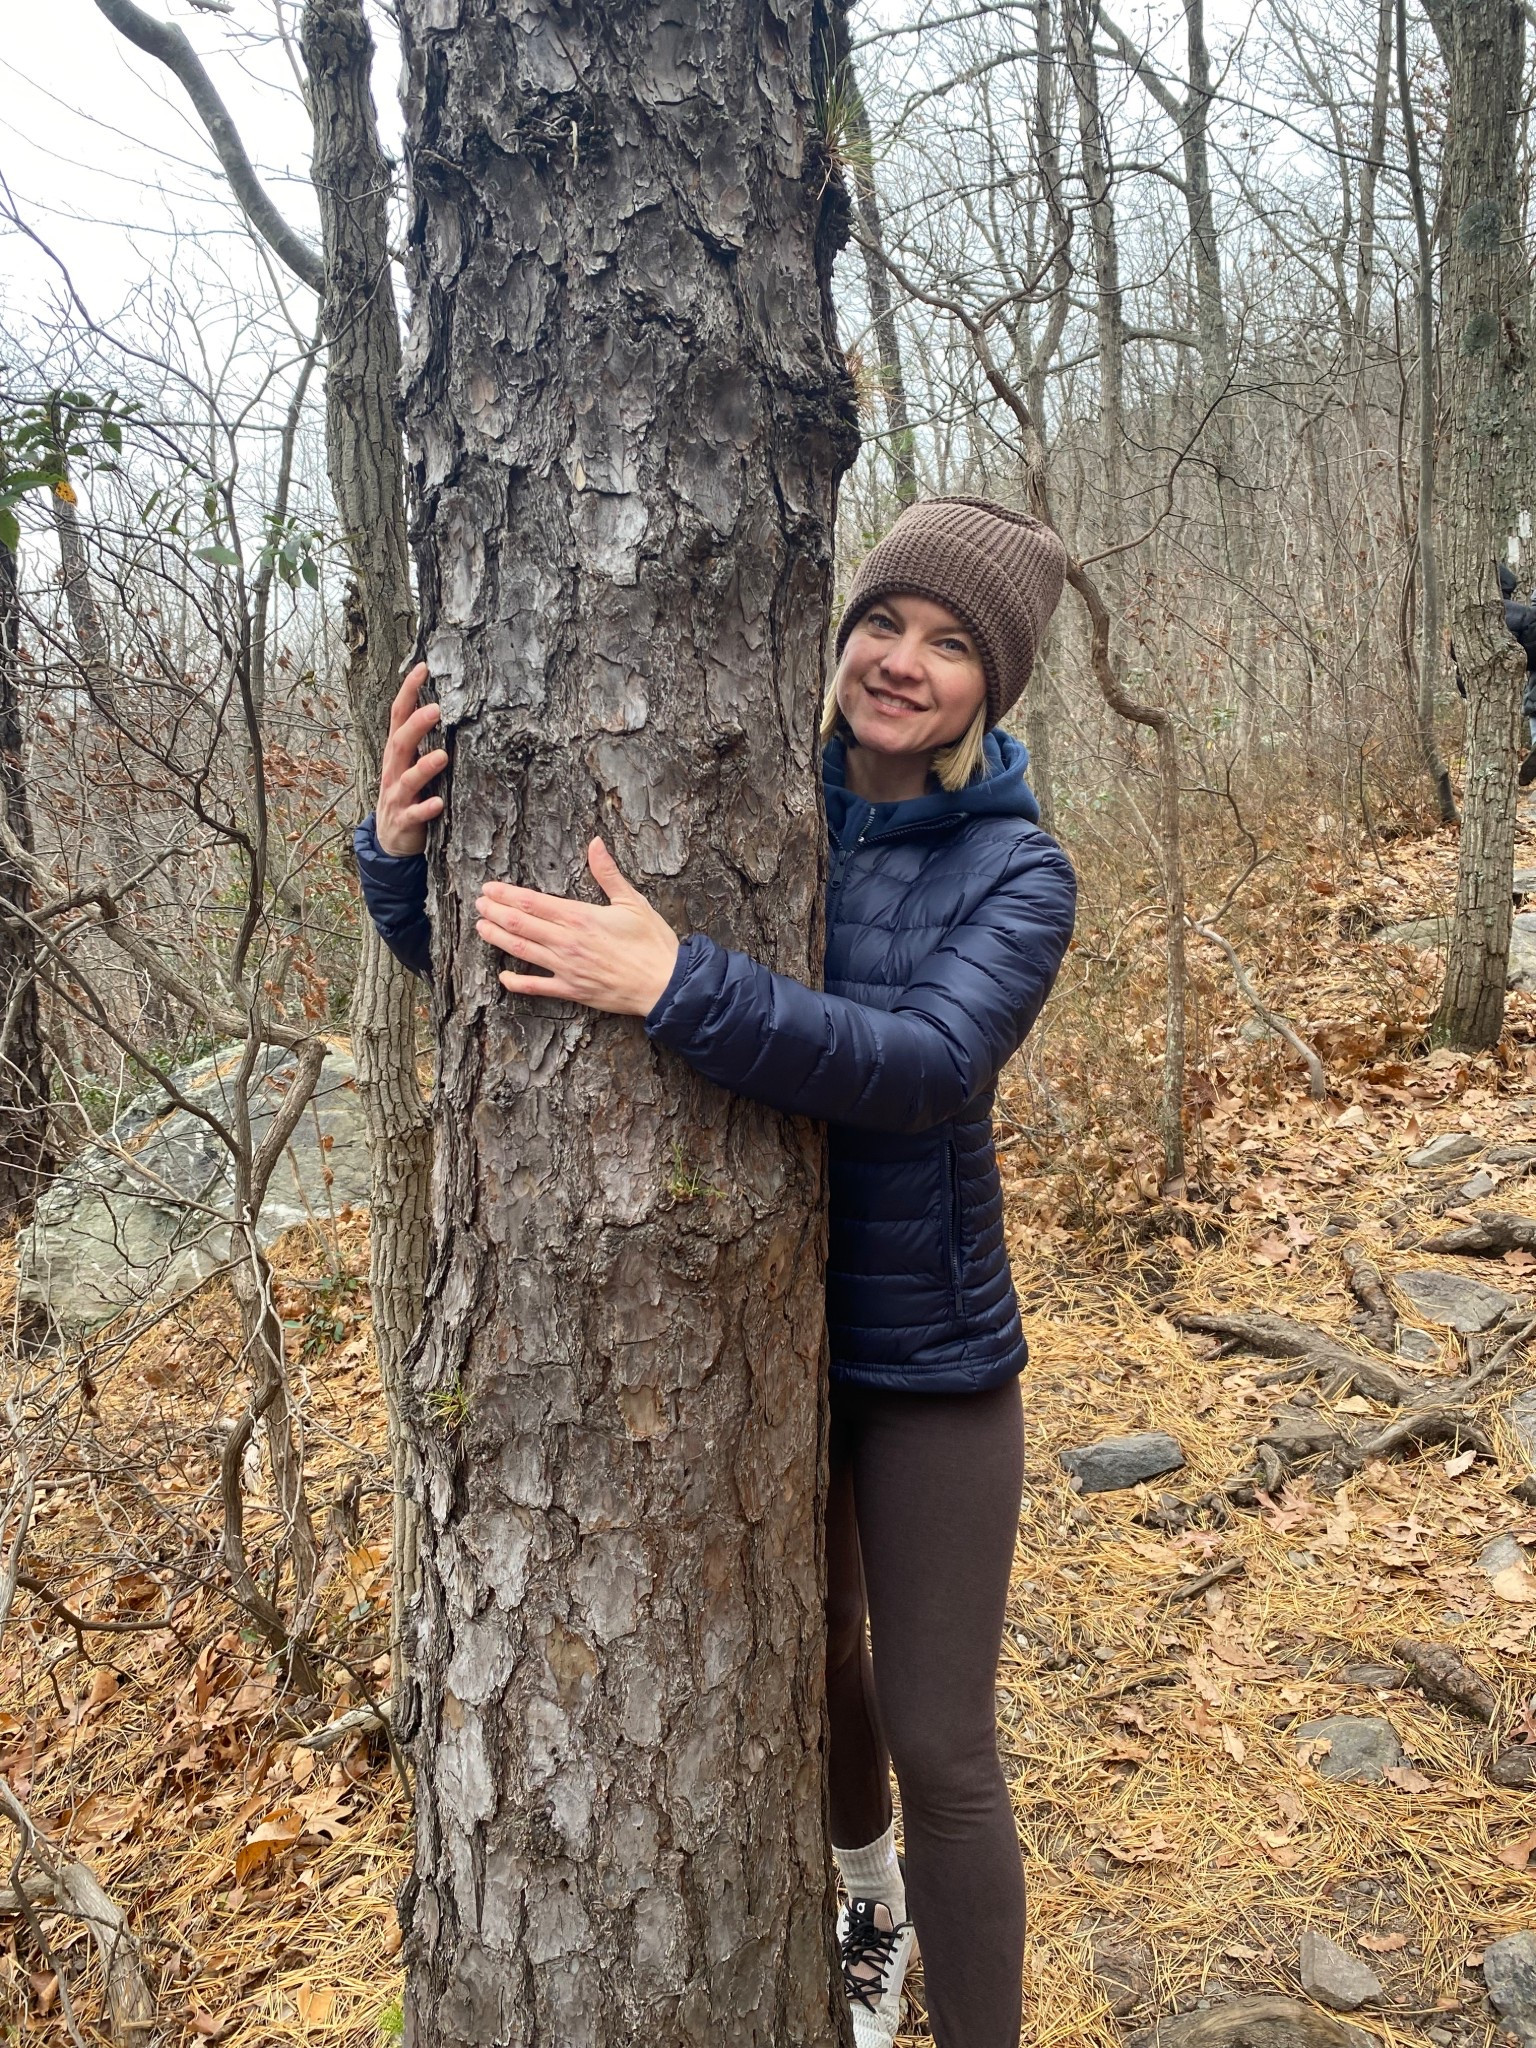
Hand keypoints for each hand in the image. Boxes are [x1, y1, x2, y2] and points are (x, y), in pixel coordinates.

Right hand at [374, 664, 447, 856]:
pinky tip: (439, 804)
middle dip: (416, 726)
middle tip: (437, 708)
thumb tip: (445, 705)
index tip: (423, 668)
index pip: (398, 717)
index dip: (408, 692)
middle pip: (400, 744)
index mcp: (396, 754)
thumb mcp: (411, 764)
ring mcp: (397, 797)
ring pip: (407, 779)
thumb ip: (423, 740)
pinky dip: (426, 809)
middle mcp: (393, 771)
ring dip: (424, 767)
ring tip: (443, 755)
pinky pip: (415, 815)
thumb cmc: (408, 795)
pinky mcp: (404, 821)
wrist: (390, 841)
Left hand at [475, 840, 681, 1016]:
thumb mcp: (633, 902)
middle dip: (494, 912)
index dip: (506, 894)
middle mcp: (566, 942)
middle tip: (478, 903)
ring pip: (521, 951)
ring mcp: (565, 968)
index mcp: (579, 917)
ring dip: (497, 938)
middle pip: (519, 924)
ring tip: (480, 927)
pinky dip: (516, 983)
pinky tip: (502, 977)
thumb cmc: (652, 943)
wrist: (664, 984)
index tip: (488, 888)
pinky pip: (536, 987)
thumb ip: (608, 873)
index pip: (532, 902)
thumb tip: (595, 843)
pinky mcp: (571, 990)